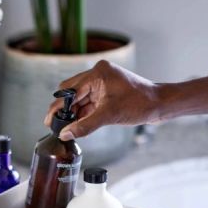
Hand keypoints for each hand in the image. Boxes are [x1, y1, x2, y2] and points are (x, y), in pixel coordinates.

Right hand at [44, 60, 160, 140]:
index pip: (70, 90)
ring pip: (79, 100)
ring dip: (74, 114)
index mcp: (98, 73)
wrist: (159, 105)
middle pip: (71, 93)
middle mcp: (98, 75)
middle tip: (56, 126)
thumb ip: (85, 125)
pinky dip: (83, 114)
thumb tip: (66, 134)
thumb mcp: (110, 116)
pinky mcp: (105, 93)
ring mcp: (101, 84)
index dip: (58, 107)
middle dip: (64, 111)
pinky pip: (88, 104)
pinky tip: (77, 125)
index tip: (49, 120)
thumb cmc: (140, 104)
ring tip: (66, 129)